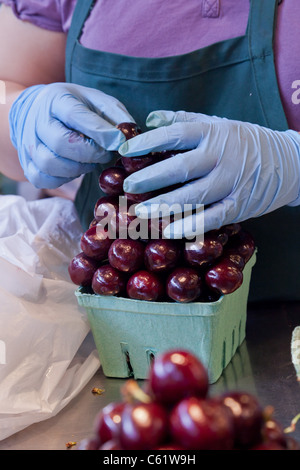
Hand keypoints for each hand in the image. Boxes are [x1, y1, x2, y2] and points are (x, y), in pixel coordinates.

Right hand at [9, 83, 134, 187]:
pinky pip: (44, 179)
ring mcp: (29, 144)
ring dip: (78, 168)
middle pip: (62, 144)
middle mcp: (37, 121)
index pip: (75, 116)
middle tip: (105, 154)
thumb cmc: (74, 106)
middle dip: (91, 154)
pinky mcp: (27, 165)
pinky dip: (63, 179)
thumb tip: (130, 136)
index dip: (100, 132)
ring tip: (90, 160)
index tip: (119, 142)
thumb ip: (115, 114)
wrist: (36, 111)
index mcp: (56, 99)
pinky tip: (74, 168)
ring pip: (51, 164)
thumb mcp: (95, 100)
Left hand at [119, 110, 299, 237]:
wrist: (289, 162)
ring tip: (140, 212)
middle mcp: (221, 156)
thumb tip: (151, 118)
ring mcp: (231, 182)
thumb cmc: (246, 142)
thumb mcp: (219, 123)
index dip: (148, 142)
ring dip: (165, 205)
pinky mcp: (240, 205)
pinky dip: (192, 224)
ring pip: (194, 195)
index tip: (125, 151)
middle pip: (181, 167)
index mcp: (213, 132)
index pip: (175, 134)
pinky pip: (213, 217)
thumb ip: (185, 120)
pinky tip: (170, 230)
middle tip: (128, 186)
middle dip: (151, 178)